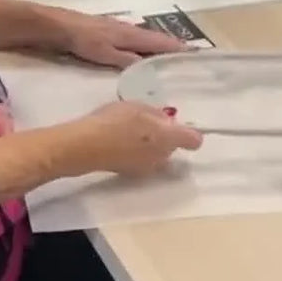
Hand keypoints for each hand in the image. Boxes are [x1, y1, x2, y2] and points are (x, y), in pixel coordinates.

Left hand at [59, 13, 188, 68]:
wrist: (59, 26)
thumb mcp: (105, 54)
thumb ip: (127, 60)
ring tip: (170, 55)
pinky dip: (143, 44)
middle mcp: (128, 29)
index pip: (159, 41)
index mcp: (131, 35)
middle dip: (171, 46)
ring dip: (158, 45)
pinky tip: (142, 51)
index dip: (176, 47)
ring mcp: (118, 28)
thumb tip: (150, 68)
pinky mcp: (108, 31)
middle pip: (155, 38)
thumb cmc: (83, 40)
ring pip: (144, 38)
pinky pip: (133, 38)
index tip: (193, 53)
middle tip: (186, 56)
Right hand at [73, 101, 203, 177]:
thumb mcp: (138, 107)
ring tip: (127, 132)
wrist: (87, 146)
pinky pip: (141, 160)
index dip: (190, 133)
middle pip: (172, 147)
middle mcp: (163, 157)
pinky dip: (134, 153)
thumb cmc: (115, 121)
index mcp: (169, 138)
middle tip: (144, 123)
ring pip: (157, 154)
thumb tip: (166, 122)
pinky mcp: (131, 173)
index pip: (194, 140)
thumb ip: (156, 114)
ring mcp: (147, 168)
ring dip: (148, 145)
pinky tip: (117, 142)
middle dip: (163, 136)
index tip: (178, 126)